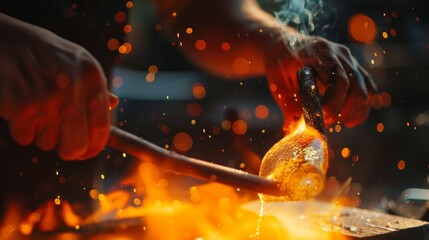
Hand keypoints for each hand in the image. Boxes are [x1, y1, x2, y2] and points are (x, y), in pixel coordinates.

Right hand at [0, 13, 117, 159]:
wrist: (7, 39)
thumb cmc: (47, 54)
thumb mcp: (78, 62)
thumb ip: (94, 86)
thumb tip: (112, 103)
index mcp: (92, 77)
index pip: (101, 128)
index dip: (94, 147)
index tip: (87, 152)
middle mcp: (73, 89)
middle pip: (75, 147)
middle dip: (69, 151)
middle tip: (62, 144)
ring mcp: (46, 99)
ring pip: (48, 144)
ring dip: (42, 134)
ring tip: (36, 108)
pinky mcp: (20, 106)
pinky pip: (25, 137)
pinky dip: (21, 129)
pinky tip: (20, 107)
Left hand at [265, 30, 376, 132]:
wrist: (285, 46)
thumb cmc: (280, 65)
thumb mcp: (277, 83)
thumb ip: (287, 104)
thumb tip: (293, 128)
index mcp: (320, 53)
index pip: (339, 80)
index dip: (335, 103)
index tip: (323, 118)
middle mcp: (339, 54)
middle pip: (356, 86)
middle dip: (344, 111)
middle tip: (327, 123)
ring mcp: (349, 60)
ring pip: (366, 89)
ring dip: (354, 111)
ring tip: (335, 121)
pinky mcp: (354, 68)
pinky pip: (368, 89)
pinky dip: (361, 108)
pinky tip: (347, 120)